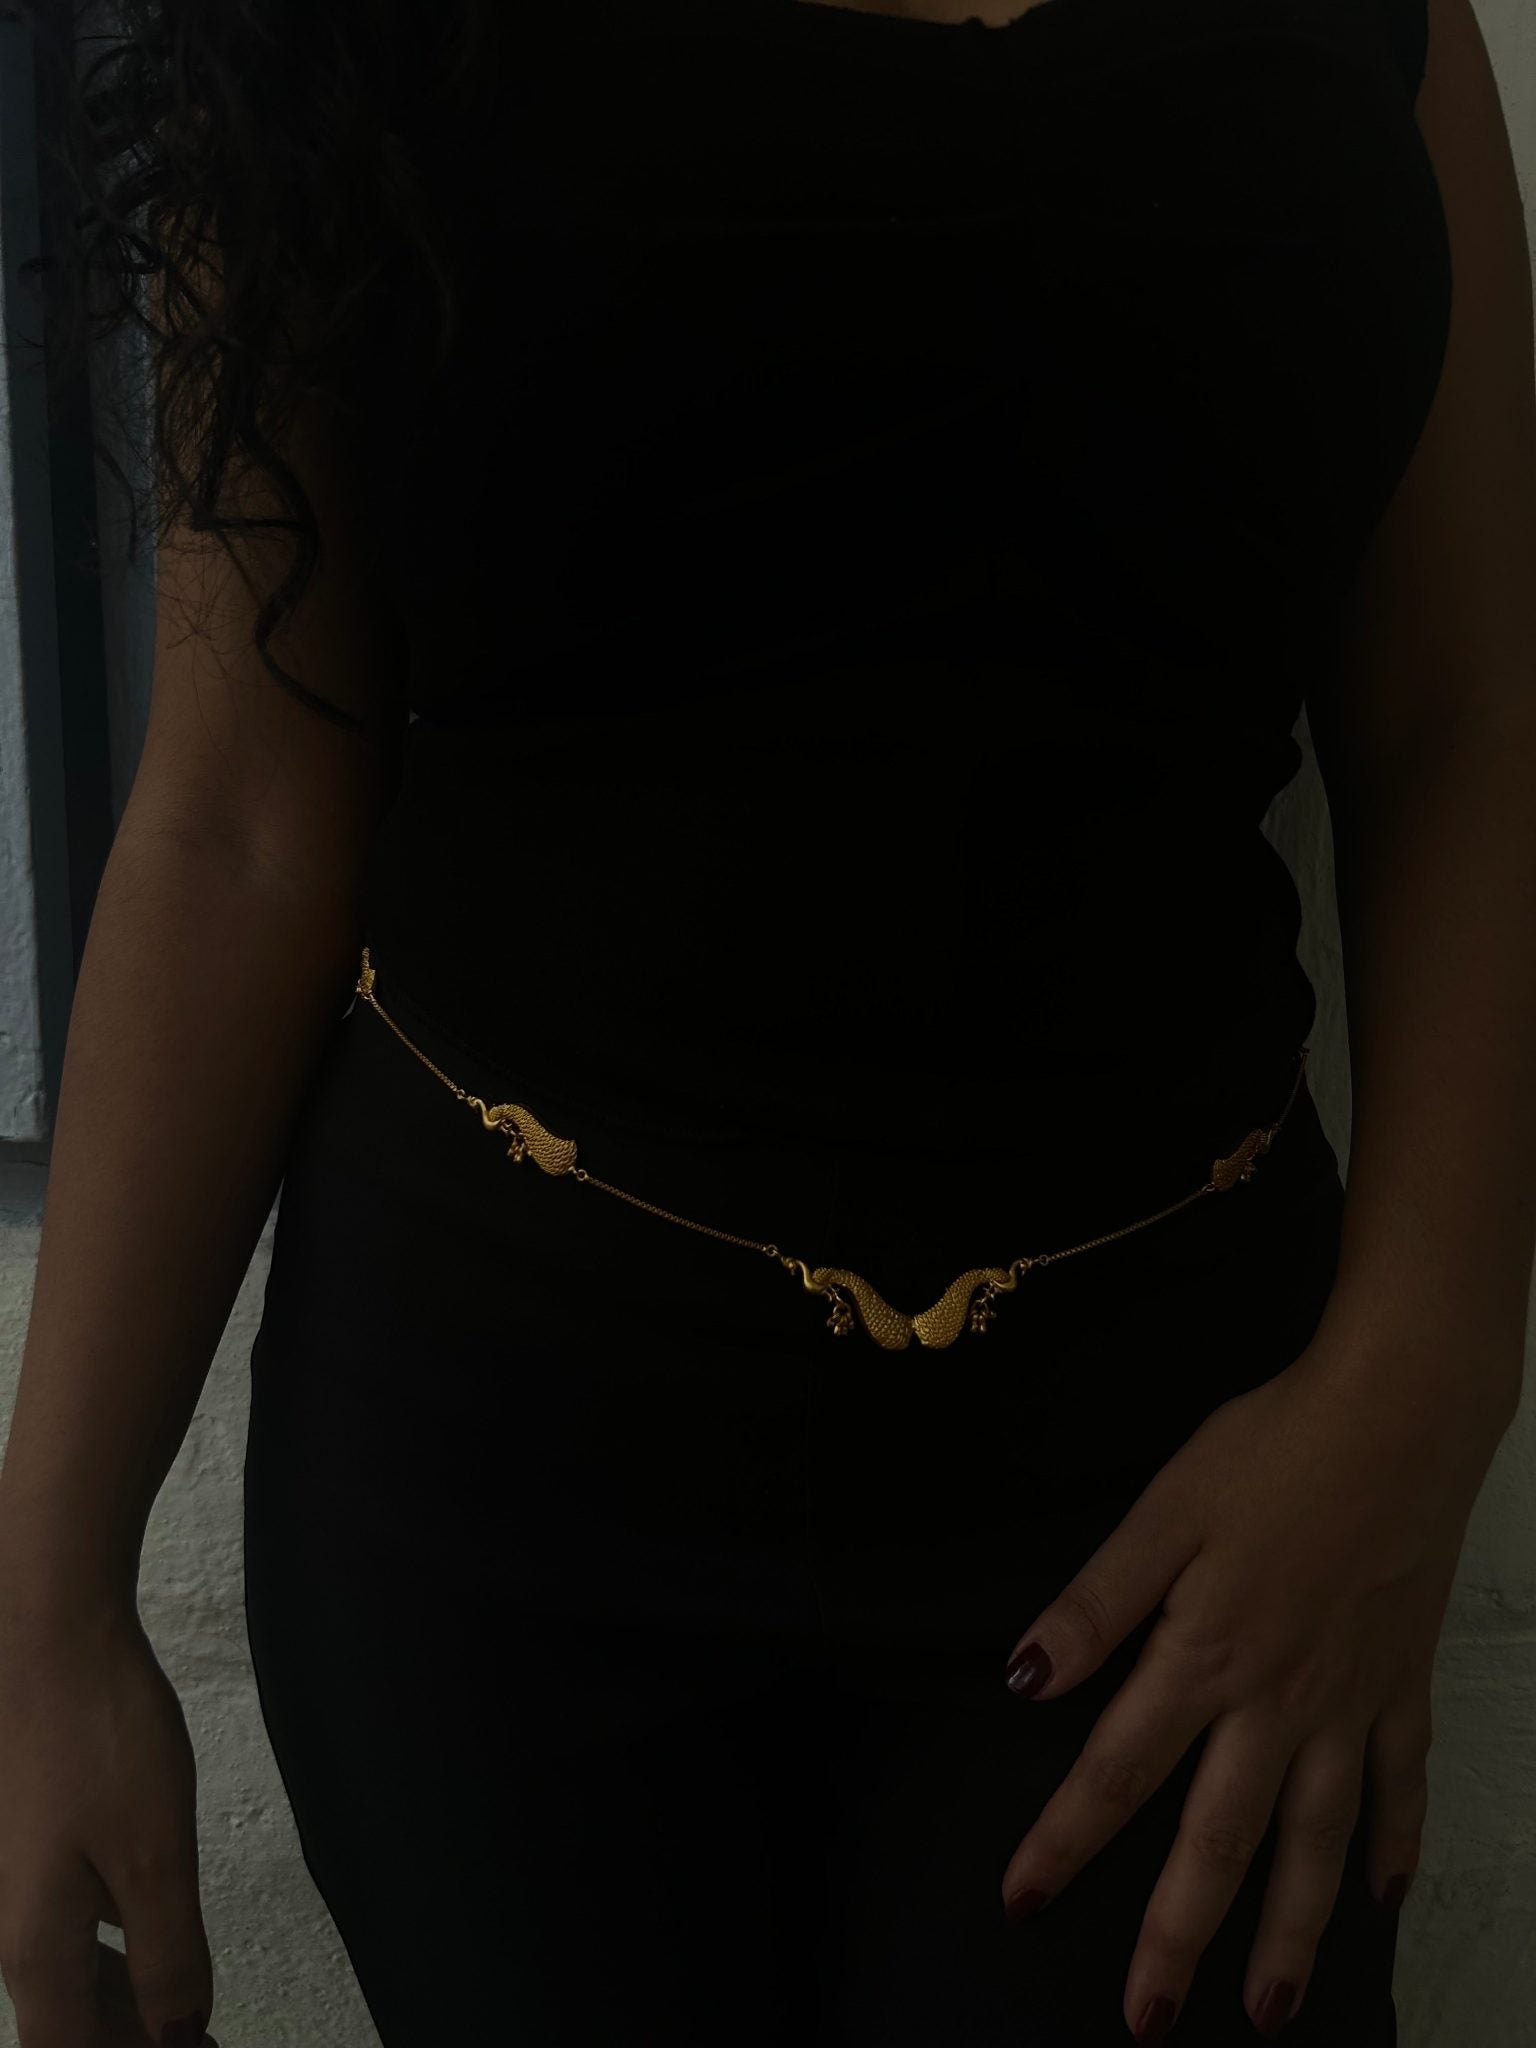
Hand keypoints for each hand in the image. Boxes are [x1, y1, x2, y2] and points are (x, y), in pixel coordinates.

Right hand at [0, 1606, 218, 2046]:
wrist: (47, 1640)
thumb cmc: (99, 1736)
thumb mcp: (155, 1854)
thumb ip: (169, 1954)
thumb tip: (178, 2033)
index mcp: (35, 1949)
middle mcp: (12, 1928)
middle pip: (64, 2028)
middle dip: (128, 2041)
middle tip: (195, 2036)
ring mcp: (15, 1885)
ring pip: (63, 1981)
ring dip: (122, 2006)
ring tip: (183, 2008)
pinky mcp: (28, 1847)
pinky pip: (64, 1932)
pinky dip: (111, 1956)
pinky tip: (145, 1940)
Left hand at [996, 1328, 1510, 2041]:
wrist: (1400, 1417)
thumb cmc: (1275, 1451)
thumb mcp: (1164, 1512)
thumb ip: (1097, 1602)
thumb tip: (1026, 1676)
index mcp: (1204, 1657)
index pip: (1117, 1769)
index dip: (1064, 1839)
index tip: (1023, 1900)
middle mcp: (1278, 1702)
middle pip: (1219, 1840)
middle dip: (1176, 1934)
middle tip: (1148, 2018)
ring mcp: (1350, 1702)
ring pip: (1316, 1841)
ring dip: (1292, 1930)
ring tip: (1270, 2007)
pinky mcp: (1403, 1682)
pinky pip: (1402, 1783)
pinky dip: (1395, 1844)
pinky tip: (1384, 1895)